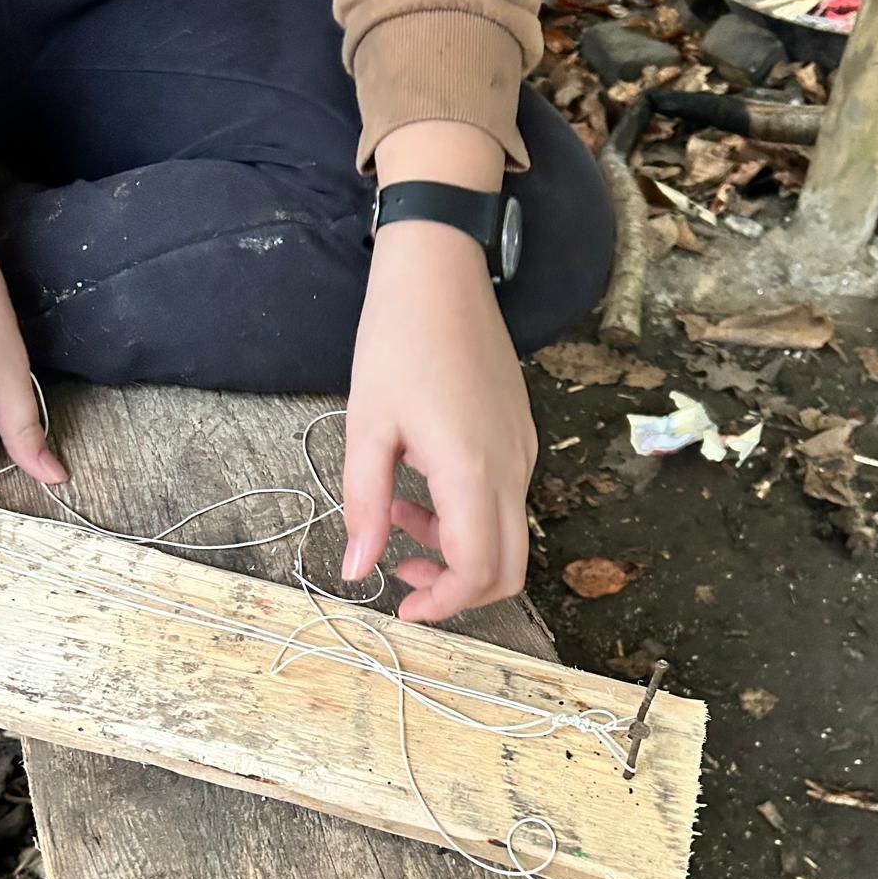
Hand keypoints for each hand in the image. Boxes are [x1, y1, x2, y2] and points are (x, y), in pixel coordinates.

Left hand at [342, 218, 536, 622]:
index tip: (402, 607)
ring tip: (398, 518)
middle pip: (509, 567)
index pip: (480, 570)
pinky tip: (421, 485)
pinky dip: (466, 514)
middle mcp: (510, 468)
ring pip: (507, 533)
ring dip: (456, 547)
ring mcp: (521, 450)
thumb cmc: (397, 341)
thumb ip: (364, 506)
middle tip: (405, 579)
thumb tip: (355, 570)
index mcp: (472, 471)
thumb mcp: (366, 428)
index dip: (444, 603)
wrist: (441, 270)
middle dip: (459, 590)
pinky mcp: (520, 433)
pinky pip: (505, 498)